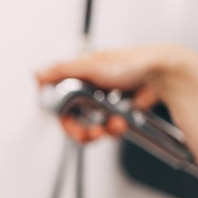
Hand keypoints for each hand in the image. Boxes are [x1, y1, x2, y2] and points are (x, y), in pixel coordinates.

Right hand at [37, 44, 197, 157]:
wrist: (160, 73)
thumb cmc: (130, 63)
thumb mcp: (90, 66)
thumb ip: (61, 72)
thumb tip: (37, 75)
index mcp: (76, 79)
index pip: (58, 106)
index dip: (62, 119)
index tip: (68, 125)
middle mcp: (87, 93)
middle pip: (73, 122)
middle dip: (82, 132)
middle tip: (91, 134)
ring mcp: (101, 105)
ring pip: (90, 128)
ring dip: (101, 131)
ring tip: (113, 124)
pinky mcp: (115, 114)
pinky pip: (107, 130)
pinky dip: (114, 129)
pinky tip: (120, 121)